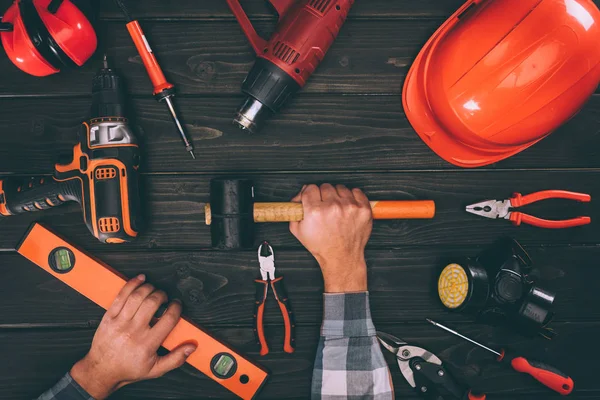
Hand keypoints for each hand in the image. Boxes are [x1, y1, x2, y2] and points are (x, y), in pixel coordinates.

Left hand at [70, 275, 196, 398]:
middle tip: (164, 297)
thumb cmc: (128, 369)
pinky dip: (131, 284)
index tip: (176, 305)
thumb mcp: (155, 370)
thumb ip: (176, 358)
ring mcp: (119, 323)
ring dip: (149, 288)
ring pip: (137, 296)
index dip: (176, 308)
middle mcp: (133, 332)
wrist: (101, 371)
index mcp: (147, 344)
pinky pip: (121, 296)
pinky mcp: (109, 317)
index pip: (168, 319)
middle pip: (152, 303)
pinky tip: (140, 280)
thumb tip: (191, 347)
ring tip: (153, 291)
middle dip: (162, 295)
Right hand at [289, 184, 372, 292]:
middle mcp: (333, 207)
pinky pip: (356, 191)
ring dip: (337, 195)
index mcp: (316, 211)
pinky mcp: (362, 209)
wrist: (341, 257)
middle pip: (325, 186)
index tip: (312, 198)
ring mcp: (350, 207)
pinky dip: (352, 197)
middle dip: (323, 195)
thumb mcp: (298, 231)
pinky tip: (347, 206)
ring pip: (340, 187)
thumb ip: (294, 211)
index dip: (309, 194)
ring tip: (337, 208)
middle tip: (324, 206)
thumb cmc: (322, 246)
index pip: (310, 188)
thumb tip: (298, 197)